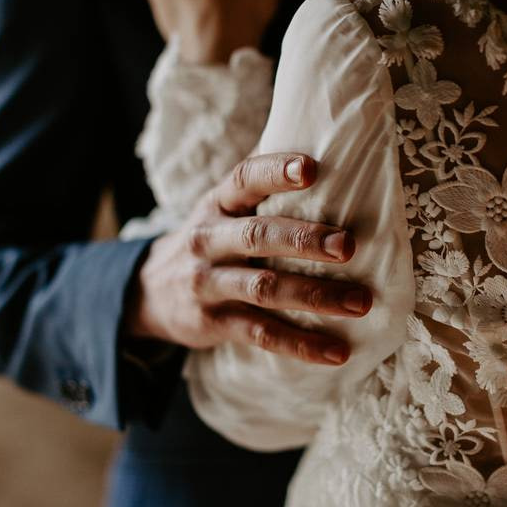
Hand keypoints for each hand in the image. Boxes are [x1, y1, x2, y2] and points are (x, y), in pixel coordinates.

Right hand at [126, 153, 370, 365]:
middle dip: (305, 240)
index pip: (244, 179)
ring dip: (315, 296)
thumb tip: (329, 154)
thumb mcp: (222, 209)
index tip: (311, 168)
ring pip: (263, 289)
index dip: (275, 172)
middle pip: (257, 237)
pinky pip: (261, 334)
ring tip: (360, 302)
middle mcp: (208, 239)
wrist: (146, 291)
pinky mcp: (212, 322)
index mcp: (217, 203)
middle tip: (350, 246)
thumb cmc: (209, 239)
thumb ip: (260, 190)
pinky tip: (338, 352)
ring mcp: (208, 283)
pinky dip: (301, 345)